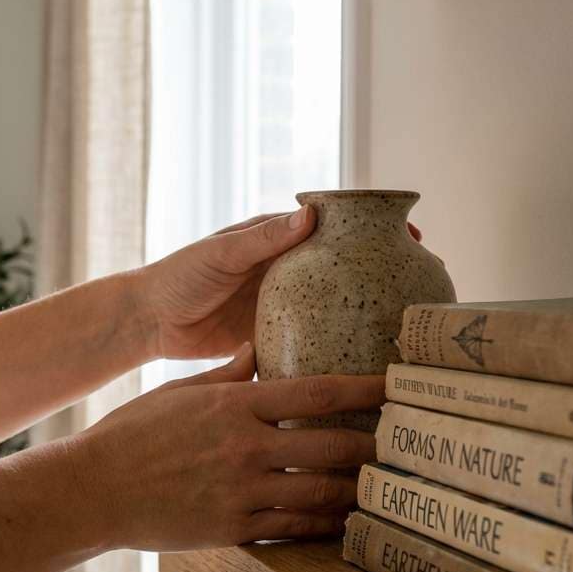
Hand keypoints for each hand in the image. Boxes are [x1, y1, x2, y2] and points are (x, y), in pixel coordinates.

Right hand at [75, 346, 382, 551]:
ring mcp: (242, 491)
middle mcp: (246, 447)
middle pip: (331, 446)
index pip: (317, 392)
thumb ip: (226, 374)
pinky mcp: (233, 529)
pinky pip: (293, 528)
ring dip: (358, 490)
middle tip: (405, 443)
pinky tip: (344, 521)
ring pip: (321, 493)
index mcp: (235, 404)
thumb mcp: (179, 391)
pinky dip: (324, 525)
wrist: (94, 490)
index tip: (395, 386)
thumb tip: (255, 351)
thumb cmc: (132, 434)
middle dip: (374, 446)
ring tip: (384, 486)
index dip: (364, 390)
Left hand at [138, 208, 421, 360]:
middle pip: (346, 267)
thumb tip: (311, 214)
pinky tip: (364, 357)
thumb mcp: (222, 252)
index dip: (374, 229)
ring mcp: (286, 305)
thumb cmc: (179, 275)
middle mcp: (289, 270)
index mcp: (279, 240)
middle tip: (423, 280)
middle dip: (382, 270)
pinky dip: (338, 344)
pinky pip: (314, 338)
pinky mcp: (276, 336)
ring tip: (406, 320)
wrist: (150, 322)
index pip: (336, 227)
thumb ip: (264, 238)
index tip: (411, 234)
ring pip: (336, 304)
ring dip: (367, 309)